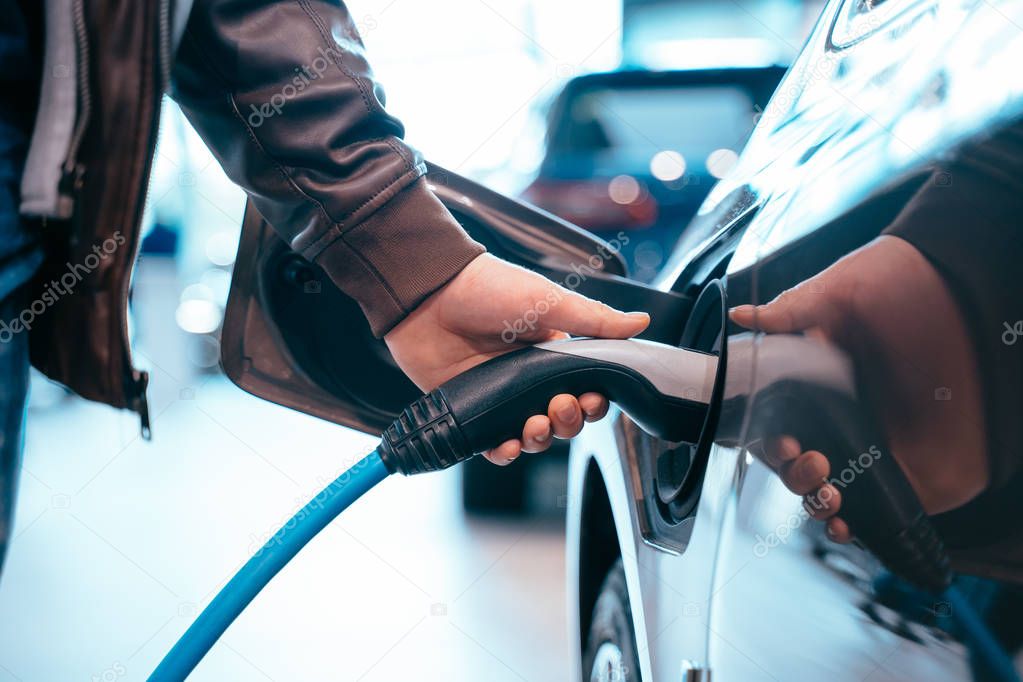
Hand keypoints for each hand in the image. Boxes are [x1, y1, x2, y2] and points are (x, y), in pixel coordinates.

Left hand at [384, 253, 649, 464]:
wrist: (429, 293)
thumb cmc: (489, 288)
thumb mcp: (549, 301)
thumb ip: (595, 319)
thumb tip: (641, 323)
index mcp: (552, 352)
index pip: (586, 389)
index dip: (594, 401)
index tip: (592, 397)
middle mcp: (528, 377)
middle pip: (563, 418)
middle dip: (569, 421)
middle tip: (560, 406)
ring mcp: (499, 395)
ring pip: (532, 435)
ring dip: (542, 439)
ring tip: (536, 423)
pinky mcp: (470, 410)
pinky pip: (493, 444)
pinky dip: (505, 452)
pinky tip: (509, 445)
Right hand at [730, 236, 986, 541]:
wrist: (980, 303)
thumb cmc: (911, 285)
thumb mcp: (845, 288)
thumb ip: (794, 307)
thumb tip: (743, 317)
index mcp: (819, 379)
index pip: (776, 421)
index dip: (768, 439)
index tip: (778, 441)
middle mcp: (844, 415)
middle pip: (795, 461)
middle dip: (792, 474)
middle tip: (811, 460)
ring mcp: (876, 447)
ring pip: (826, 490)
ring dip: (816, 503)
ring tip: (830, 495)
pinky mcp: (909, 475)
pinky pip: (873, 512)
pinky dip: (852, 529)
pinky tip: (845, 526)